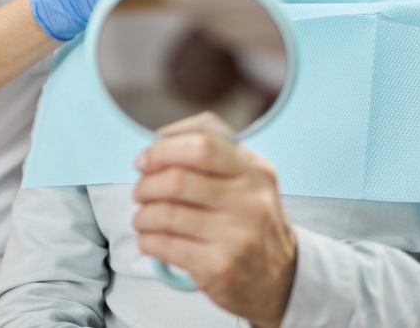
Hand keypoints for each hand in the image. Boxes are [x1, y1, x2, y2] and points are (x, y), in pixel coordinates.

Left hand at [133, 112, 296, 327]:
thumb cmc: (250, 218)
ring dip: (143, 214)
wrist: (279, 278)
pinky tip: (149, 238)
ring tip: (142, 217)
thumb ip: (211, 149)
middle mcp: (250, 200)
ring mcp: (237, 235)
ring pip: (166, 214)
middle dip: (147, 184)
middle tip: (140, 190)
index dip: (163, 149)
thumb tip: (159, 141)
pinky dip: (147, 240)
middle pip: (178, 180)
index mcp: (254, 169)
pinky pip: (166, 246)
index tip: (145, 159)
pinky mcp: (220, 266)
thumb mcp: (246, 176)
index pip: (202, 143)